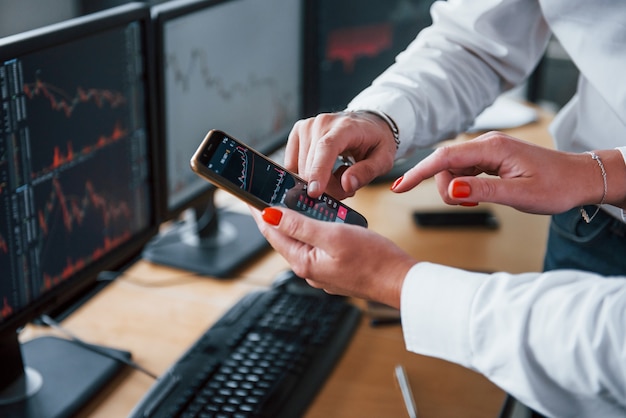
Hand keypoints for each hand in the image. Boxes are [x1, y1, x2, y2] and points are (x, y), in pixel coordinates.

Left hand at [250, 206, 415, 308]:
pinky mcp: (334, 269)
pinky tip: (321, 219)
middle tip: (270, 193)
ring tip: (294, 201)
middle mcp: (309, 269)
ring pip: (301, 240)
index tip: (249, 196)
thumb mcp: (333, 235)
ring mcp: (321, 271)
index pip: (271, 232)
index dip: (258, 212)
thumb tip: (270, 215)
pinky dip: (314, 230)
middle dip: (276, 215)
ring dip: (296, 221)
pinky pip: (316, 246)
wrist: (400, 281)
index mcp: (304, 262)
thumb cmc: (373, 260)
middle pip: (284, 237)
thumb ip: (300, 225)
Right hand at [286, 111, 397, 199]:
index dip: (319, 171)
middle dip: (328, 187)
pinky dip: (308, 176)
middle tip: (346, 188)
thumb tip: (347, 184)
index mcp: (345, 126)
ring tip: (338, 177)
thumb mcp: (383, 159)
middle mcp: (321, 123)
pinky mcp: (297, 134)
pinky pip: (293, 166)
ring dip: (319, 182)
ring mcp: (306, 127)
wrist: (367, 124)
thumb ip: (367, 172)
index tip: (315, 192)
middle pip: (312, 165)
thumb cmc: (374, 141)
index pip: (327, 147)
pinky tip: (324, 172)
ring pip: (301, 169)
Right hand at [391, 131, 605, 214]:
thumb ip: (483, 191)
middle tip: (468, 205)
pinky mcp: (491, 158)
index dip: (418, 173)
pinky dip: (464, 186)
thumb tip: (452, 189)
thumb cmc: (557, 186)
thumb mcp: (520, 195)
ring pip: (453, 169)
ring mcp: (489, 151)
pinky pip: (465, 170)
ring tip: (478, 201)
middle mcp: (487, 144)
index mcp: (492, 149)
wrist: (581, 178)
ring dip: (456, 189)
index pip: (444, 158)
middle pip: (445, 164)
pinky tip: (477, 195)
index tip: (398, 187)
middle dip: (446, 188)